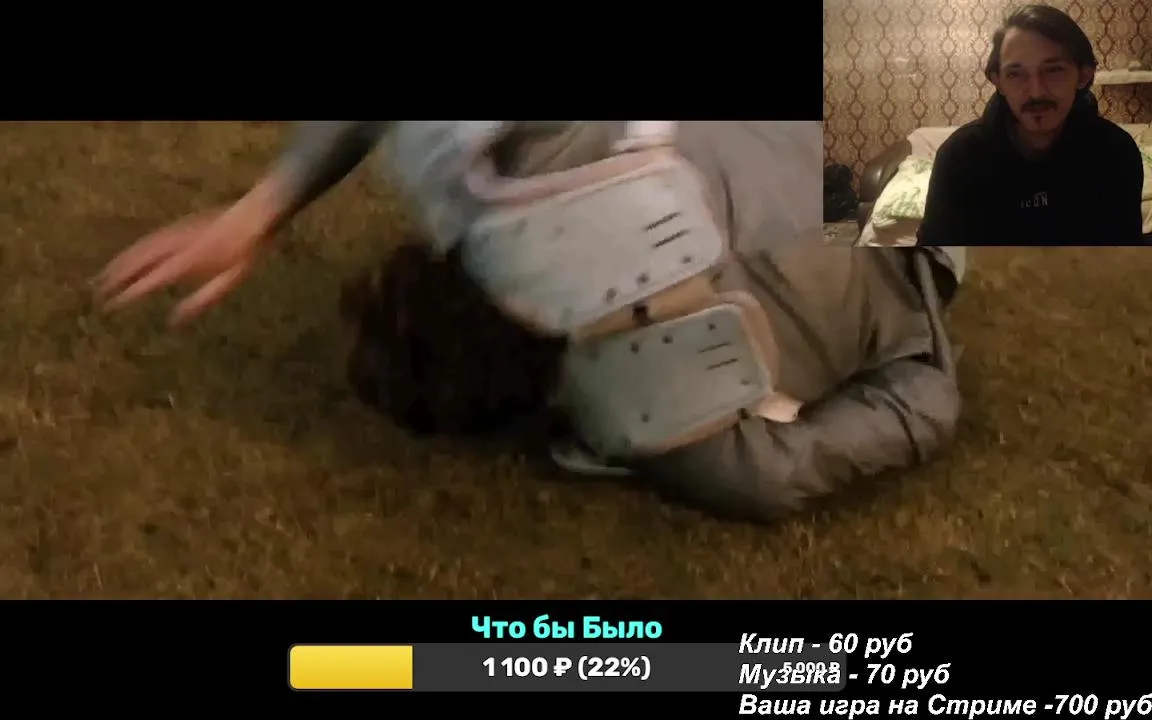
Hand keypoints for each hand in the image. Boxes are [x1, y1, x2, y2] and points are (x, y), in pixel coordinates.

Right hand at [94, 178, 284, 323]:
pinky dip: (134, 249)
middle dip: (115, 278)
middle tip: (96, 292)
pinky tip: (129, 256)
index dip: (128, 293)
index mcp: (187, 262)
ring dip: (120, 262)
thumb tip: (174, 320)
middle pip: (138, 262)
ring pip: (140, 248)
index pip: (150, 280)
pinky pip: (149, 239)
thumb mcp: (230, 281)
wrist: (254, 217)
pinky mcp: (179, 226)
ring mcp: (176, 233)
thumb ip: (202, 300)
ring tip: (104, 276)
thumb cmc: (247, 253)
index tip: (111, 305)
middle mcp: (176, 246)